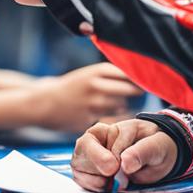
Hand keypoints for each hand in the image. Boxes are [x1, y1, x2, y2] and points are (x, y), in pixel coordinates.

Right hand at [28, 63, 143, 132]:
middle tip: (142, 91)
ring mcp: (92, 104)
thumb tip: (136, 74)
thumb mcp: (87, 74)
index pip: (127, 71)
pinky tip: (111, 116)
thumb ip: (108, 75)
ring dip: (123, 105)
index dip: (139, 76)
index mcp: (95, 71)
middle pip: (129, 88)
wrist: (45, 102)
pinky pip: (111, 120)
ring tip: (118, 103)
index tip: (147, 78)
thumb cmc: (71, 87)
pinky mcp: (89, 120)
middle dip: (137, 90)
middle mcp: (95, 86)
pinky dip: (113, 118)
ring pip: (121, 105)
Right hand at [71, 119, 177, 191]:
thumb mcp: (157, 145)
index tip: (119, 168)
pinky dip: (91, 185)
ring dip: (94, 178)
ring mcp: (91, 156)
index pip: (105, 140)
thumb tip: (125, 163)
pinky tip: (106, 186)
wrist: (158, 159)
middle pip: (83, 148)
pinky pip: (80, 178)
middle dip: (96, 163)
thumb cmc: (156, 146)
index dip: (111, 156)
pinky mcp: (88, 171)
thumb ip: (142, 151)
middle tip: (112, 174)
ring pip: (79, 164)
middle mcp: (98, 140)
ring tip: (112, 182)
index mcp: (114, 129)